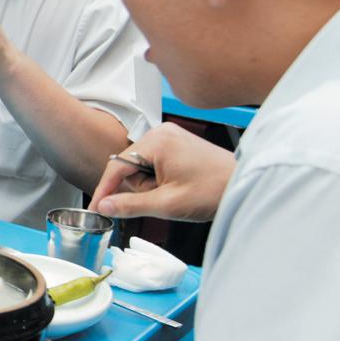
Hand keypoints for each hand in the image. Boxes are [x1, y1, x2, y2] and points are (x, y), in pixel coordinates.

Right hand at [90, 123, 235, 222]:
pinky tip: (179, 187)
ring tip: (177, 193)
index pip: (117, 166)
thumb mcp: (167, 204)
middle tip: (165, 198)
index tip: (96, 208)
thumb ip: (131, 205)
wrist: (244, 185)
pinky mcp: (178, 144)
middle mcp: (162, 133)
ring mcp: (171, 137)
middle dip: (142, 188)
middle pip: (130, 167)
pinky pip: (156, 164)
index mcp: (156, 141)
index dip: (105, 190)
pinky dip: (161, 179)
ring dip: (153, 185)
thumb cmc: (213, 191)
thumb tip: (105, 207)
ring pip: (143, 167)